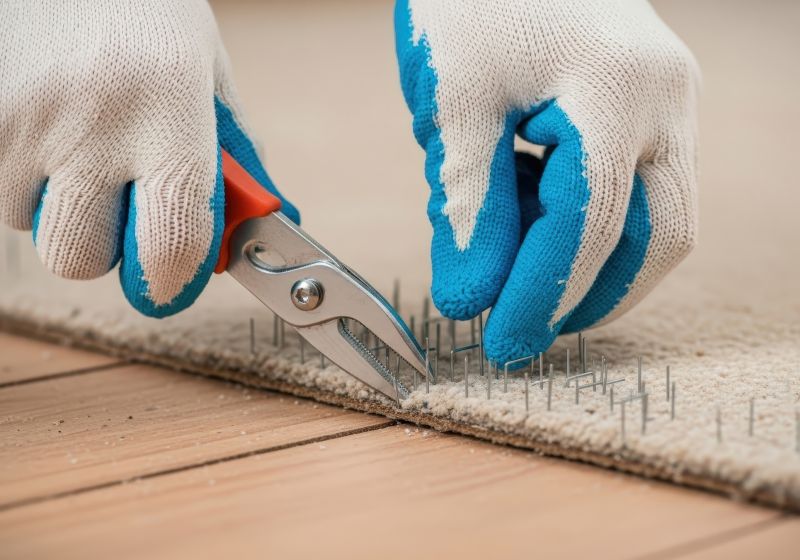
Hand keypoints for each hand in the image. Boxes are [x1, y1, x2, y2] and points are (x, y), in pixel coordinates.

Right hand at [0, 0, 298, 316]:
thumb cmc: (146, 18)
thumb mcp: (207, 75)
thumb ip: (235, 159)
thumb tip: (266, 227)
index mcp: (170, 108)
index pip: (175, 243)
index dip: (174, 280)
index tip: (173, 281)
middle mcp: (93, 120)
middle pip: (84, 259)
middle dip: (107, 249)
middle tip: (121, 206)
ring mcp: (23, 122)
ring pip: (35, 228)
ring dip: (61, 207)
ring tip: (79, 144)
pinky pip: (0, 197)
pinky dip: (22, 180)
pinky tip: (45, 131)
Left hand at [395, 0, 698, 363]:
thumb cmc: (469, 0)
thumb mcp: (454, 104)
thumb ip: (468, 207)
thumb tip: (471, 300)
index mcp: (618, 89)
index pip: (587, 225)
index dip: (542, 295)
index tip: (499, 341)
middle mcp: (666, 100)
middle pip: (654, 237)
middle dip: (590, 297)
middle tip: (524, 328)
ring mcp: (669, 103)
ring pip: (657, 220)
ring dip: (593, 267)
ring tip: (519, 273)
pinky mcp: (652, 109)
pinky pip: (640, 189)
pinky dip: (590, 228)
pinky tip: (533, 222)